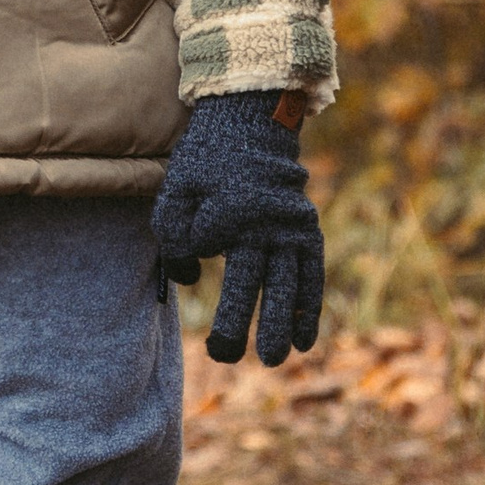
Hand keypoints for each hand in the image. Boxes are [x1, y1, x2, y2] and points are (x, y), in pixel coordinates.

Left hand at [153, 92, 325, 367]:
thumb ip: (173, 231)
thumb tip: (188, 279)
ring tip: (272, 359)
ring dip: (279, 324)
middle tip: (225, 356)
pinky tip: (303, 342)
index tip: (186, 257)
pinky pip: (311, 276)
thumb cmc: (207, 161)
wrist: (253, 125)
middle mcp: (264, 223)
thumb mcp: (176, 186)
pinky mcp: (305, 232)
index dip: (188, 253)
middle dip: (238, 322)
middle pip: (250, 281)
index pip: (203, 246)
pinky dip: (309, 310)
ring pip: (285, 285)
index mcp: (229, 207)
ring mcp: (289, 229)